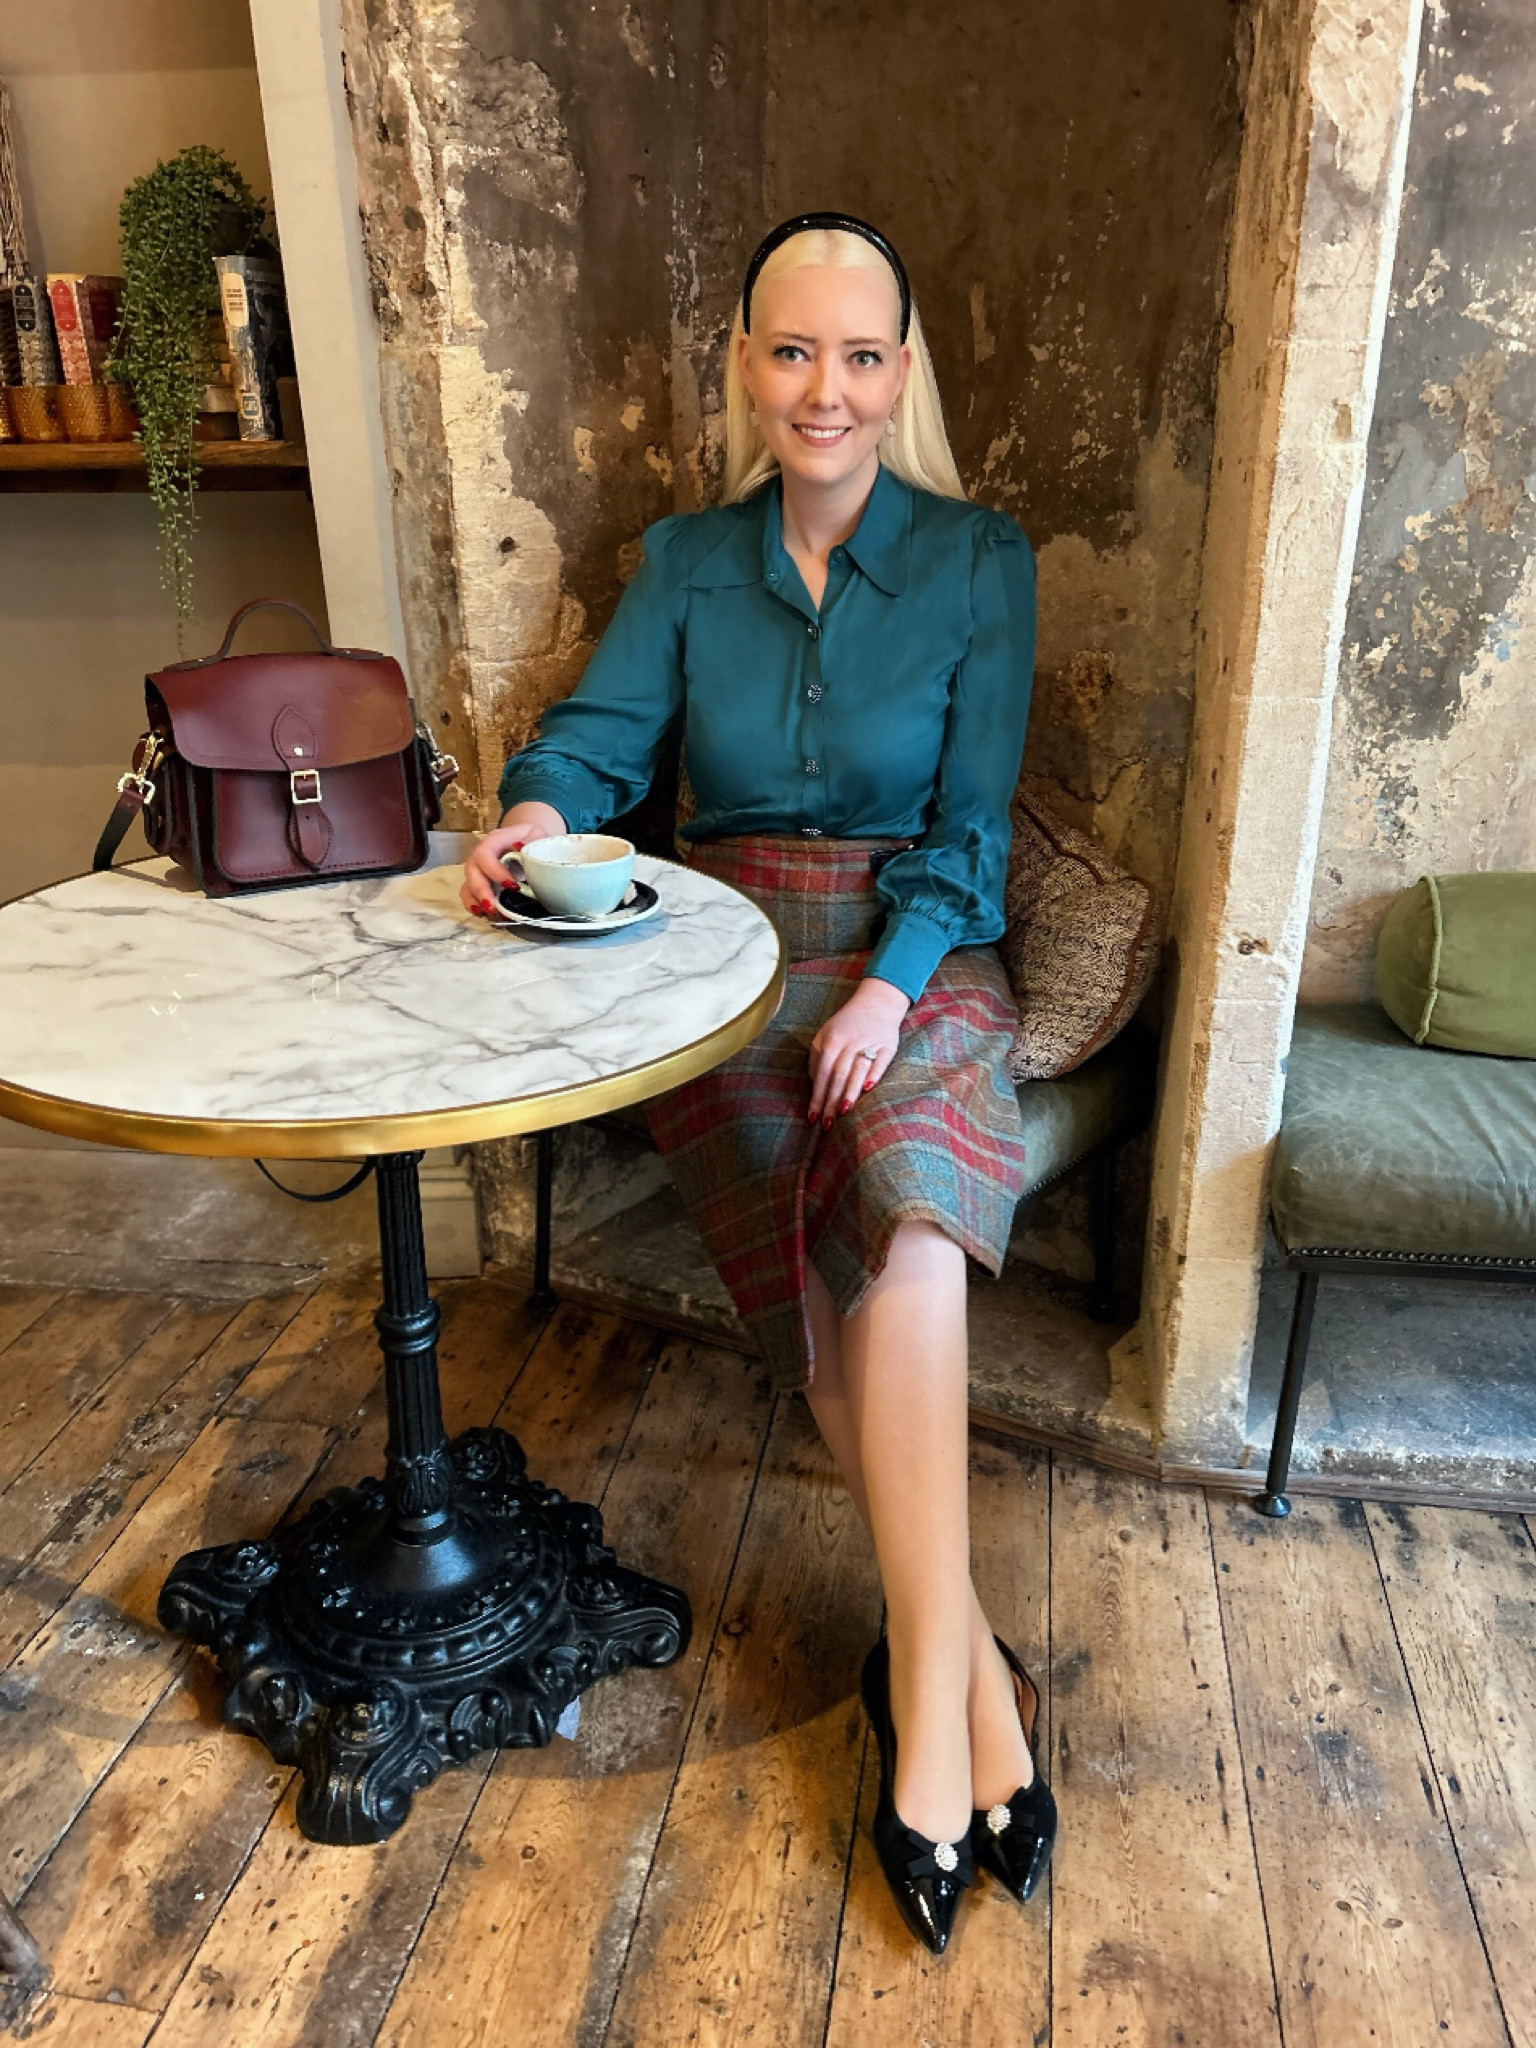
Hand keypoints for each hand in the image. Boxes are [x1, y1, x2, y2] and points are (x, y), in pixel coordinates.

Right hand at [460, 802, 568, 914]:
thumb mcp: (537, 836)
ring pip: (467, 885)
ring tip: (491, 913)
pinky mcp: (478, 884)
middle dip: (482, 891)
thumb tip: (527, 858)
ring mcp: (477, 870)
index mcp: (494, 840)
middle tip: (495, 907)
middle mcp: (480, 855)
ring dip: (476, 901)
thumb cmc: (532, 838)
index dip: (495, 871)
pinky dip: (474, 906)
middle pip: (472, 872)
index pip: (485, 854)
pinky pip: (469, 895)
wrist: (529, 840)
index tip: (513, 886)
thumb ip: (532, 846)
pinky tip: (484, 915)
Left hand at [808, 977, 910, 1127]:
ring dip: (850, 1092)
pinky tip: (868, 1089)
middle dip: (830, 1102)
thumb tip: (813, 1082)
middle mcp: (849, 1042)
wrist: (878, 1001)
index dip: (817, 1097)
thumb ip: (817, 1056)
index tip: (812, 1117)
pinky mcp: (887, 1046)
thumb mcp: (826, 1033)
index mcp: (831, 1041)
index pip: (821, 1074)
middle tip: (826, 1124)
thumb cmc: (848, 1022)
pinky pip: (880, 1062)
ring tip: (843, 1111)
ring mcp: (869, 1043)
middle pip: (837, 1076)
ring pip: (857, 1071)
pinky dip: (874, 1074)